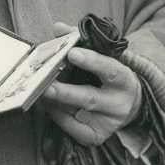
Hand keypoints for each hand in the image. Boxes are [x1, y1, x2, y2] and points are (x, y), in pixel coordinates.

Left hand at [40, 21, 142, 146]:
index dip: (91, 61)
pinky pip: (73, 129)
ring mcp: (108, 122)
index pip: (110, 69)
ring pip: (77, 115)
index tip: (72, 53)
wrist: (128, 102)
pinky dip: (57, 117)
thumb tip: (58, 28)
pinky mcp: (97, 136)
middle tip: (46, 85)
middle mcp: (118, 103)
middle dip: (65, 92)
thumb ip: (80, 40)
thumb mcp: (101, 55)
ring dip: (54, 103)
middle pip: (89, 98)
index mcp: (123, 79)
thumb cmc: (107, 73)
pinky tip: (47, 105)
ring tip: (37, 92)